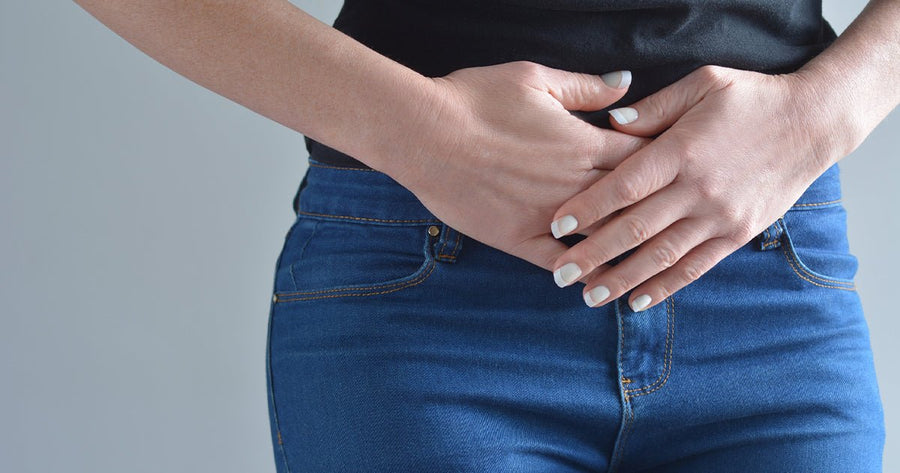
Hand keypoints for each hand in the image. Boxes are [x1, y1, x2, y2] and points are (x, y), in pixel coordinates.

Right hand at [386, 61, 649, 272]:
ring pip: (604, 238)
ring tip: (648, 256)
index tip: (676, 169)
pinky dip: (583, 272)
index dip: (665, 164)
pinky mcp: (518, 239)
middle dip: (657, 209)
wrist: (425, 133)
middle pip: (635, 203)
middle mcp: (575, 185)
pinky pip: (560, 263)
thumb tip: (625, 82)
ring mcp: (548, 216)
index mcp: (585, 144)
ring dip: (627, 246)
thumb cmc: (476, 99)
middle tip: (674, 216)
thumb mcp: (534, 78)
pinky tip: (598, 280)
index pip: (645, 159)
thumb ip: (585, 87)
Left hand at [547, 65, 841, 310]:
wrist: (813, 123)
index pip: (624, 187)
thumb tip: (608, 124)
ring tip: (589, 297)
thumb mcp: (703, 84)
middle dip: (593, 255)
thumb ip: (653, 108)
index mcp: (682, 151)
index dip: (587, 209)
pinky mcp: (737, 234)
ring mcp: (720, 216)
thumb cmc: (751, 98)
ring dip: (623, 279)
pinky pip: (695, 267)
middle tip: (560, 274)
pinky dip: (665, 287)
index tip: (555, 226)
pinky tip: (638, 301)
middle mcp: (699, 189)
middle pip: (636, 229)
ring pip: (662, 256)